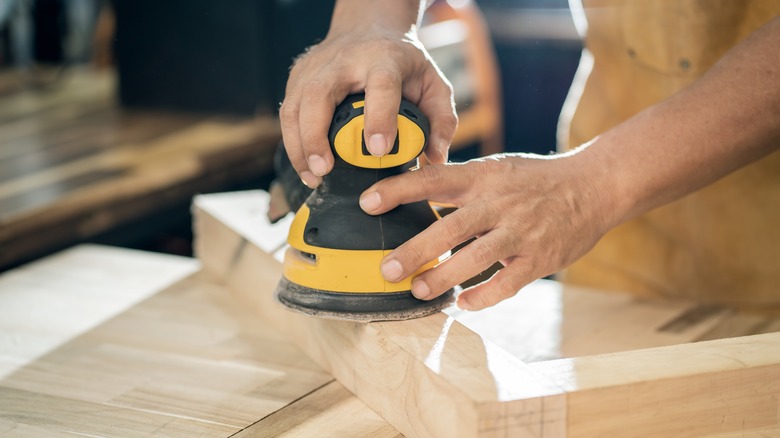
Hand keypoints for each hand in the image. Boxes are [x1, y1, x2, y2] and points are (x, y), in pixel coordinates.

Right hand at [280, 27, 457, 187]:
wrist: (369, 28)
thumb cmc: (402, 63)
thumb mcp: (433, 84)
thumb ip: (442, 120)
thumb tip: (437, 156)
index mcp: (384, 59)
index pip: (381, 85)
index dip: (378, 117)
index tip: (377, 150)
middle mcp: (344, 61)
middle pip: (319, 95)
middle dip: (316, 136)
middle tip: (324, 170)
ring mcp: (315, 67)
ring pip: (295, 106)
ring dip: (299, 145)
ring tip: (312, 177)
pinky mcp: (298, 76)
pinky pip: (287, 113)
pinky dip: (292, 142)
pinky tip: (305, 165)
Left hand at [358, 152, 615, 309]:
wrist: (593, 186)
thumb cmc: (535, 180)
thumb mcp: (496, 169)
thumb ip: (460, 181)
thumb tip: (412, 185)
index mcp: (483, 177)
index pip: (433, 180)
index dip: (399, 190)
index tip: (367, 202)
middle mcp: (499, 203)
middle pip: (449, 228)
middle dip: (414, 251)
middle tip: (386, 270)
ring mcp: (520, 231)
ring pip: (475, 260)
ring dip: (443, 278)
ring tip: (418, 290)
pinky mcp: (540, 258)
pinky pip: (507, 283)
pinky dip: (483, 297)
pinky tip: (463, 303)